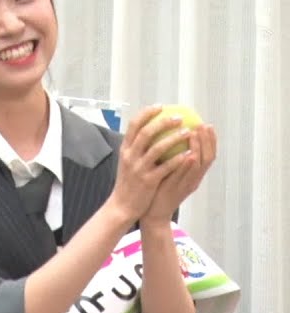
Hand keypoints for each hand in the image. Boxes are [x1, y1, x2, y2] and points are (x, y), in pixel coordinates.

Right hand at [107, 105, 196, 221]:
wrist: (123, 205)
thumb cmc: (129, 182)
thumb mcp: (128, 162)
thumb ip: (136, 147)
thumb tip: (150, 131)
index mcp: (125, 149)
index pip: (133, 125)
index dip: (146, 113)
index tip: (160, 106)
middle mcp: (130, 156)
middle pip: (146, 133)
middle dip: (163, 122)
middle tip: (179, 118)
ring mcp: (139, 168)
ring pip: (157, 148)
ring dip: (174, 139)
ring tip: (188, 132)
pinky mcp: (148, 180)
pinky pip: (165, 167)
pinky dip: (178, 159)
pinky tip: (190, 153)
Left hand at [142, 123, 216, 224]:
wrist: (152, 213)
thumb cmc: (158, 190)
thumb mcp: (169, 172)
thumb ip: (174, 158)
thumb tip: (170, 136)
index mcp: (194, 175)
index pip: (207, 155)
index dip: (210, 140)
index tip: (207, 124)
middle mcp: (194, 180)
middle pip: (208, 158)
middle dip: (208, 141)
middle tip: (204, 125)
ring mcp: (186, 186)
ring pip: (198, 166)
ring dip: (198, 149)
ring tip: (195, 133)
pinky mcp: (176, 191)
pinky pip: (184, 177)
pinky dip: (188, 165)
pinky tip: (187, 154)